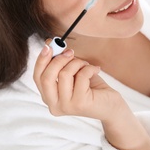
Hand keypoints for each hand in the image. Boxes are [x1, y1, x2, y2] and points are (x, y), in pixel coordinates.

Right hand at [33, 42, 149, 149]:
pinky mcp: (80, 103)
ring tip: (86, 65)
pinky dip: (90, 68)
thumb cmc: (91, 88)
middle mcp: (54, 105)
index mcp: (49, 98)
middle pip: (46, 77)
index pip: (37, 77)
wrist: (111, 106)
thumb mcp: (73, 73)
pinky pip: (81, 76)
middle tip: (70, 52)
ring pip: (64, 74)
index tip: (49, 45)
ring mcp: (67, 106)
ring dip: (77, 63)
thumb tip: (49, 43)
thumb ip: (61, 62)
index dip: (41, 60)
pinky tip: (96, 70)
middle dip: (58, 59)